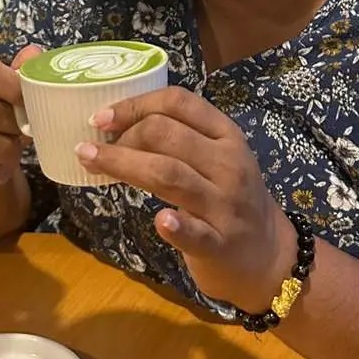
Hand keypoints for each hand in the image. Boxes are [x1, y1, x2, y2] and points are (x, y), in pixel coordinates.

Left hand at [77, 88, 296, 312]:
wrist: (269, 255)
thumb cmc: (231, 199)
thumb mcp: (218, 158)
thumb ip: (180, 139)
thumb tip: (116, 124)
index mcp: (226, 135)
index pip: (179, 103)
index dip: (135, 104)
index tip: (101, 118)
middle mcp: (228, 164)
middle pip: (166, 135)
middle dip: (122, 136)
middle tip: (92, 148)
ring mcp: (225, 205)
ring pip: (169, 175)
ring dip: (124, 165)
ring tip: (89, 162)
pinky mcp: (220, 244)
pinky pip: (197, 233)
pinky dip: (177, 226)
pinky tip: (159, 220)